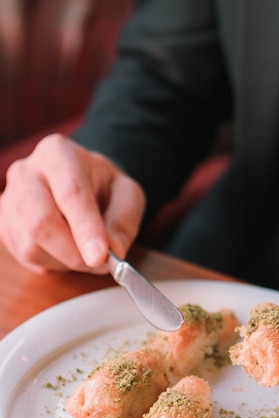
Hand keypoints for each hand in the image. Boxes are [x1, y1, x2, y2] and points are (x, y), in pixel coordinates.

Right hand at [0, 134, 144, 273]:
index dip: (86, 229)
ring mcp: (9, 200)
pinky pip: (26, 256)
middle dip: (74, 253)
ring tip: (85, 250)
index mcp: (58, 154)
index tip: (101, 256)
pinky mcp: (4, 226)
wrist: (81, 183)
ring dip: (65, 260)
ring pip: (31, 245)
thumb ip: (123, 222)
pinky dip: (52, 263)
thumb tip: (112, 252)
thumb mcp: (127, 195)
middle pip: (41, 222)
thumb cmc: (103, 187)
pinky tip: (66, 249)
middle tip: (101, 263)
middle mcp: (25, 172)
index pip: (70, 193)